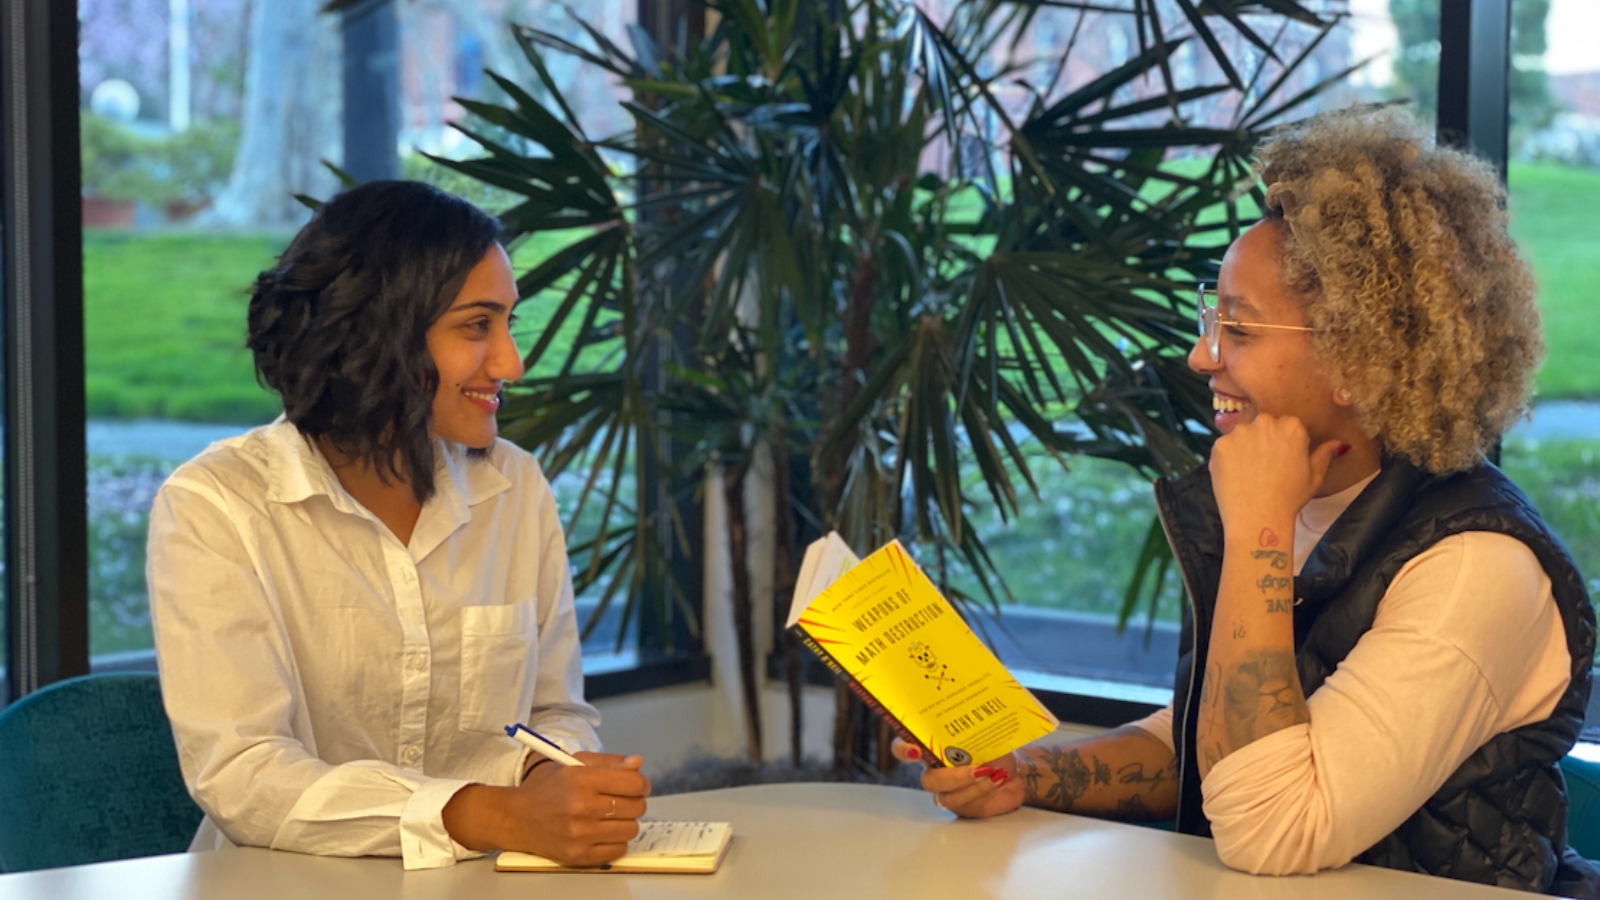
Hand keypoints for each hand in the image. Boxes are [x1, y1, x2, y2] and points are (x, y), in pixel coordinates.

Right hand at [443, 751, 650, 864]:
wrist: (519, 818)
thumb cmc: (550, 788)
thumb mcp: (575, 765)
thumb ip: (609, 762)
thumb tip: (638, 763)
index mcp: (582, 779)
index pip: (633, 783)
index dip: (641, 783)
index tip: (637, 785)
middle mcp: (582, 807)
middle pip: (636, 807)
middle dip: (634, 802)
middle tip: (620, 801)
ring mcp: (581, 834)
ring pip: (631, 829)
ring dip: (626, 822)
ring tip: (610, 817)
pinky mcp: (579, 855)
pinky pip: (619, 849)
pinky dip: (616, 841)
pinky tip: (602, 832)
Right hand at [891, 738, 1022, 818]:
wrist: (1018, 768)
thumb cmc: (997, 747)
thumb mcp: (988, 733)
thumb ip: (975, 731)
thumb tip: (975, 725)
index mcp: (934, 747)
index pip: (904, 747)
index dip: (903, 750)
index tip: (915, 751)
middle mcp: (936, 770)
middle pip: (929, 780)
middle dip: (954, 777)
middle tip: (979, 768)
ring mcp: (948, 792)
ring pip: (949, 797)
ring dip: (974, 786)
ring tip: (995, 773)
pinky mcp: (964, 807)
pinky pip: (968, 806)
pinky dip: (986, 792)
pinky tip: (999, 780)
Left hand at [1209, 413, 1341, 527]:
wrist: (1258, 517)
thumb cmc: (1289, 498)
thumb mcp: (1314, 476)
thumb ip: (1324, 454)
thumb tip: (1338, 443)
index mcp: (1292, 426)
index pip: (1286, 426)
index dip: (1284, 444)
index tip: (1282, 461)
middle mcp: (1265, 422)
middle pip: (1263, 427)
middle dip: (1263, 442)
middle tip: (1264, 468)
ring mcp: (1239, 433)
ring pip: (1242, 436)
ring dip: (1244, 449)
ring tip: (1249, 474)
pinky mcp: (1219, 445)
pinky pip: (1224, 448)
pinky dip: (1228, 459)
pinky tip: (1235, 476)